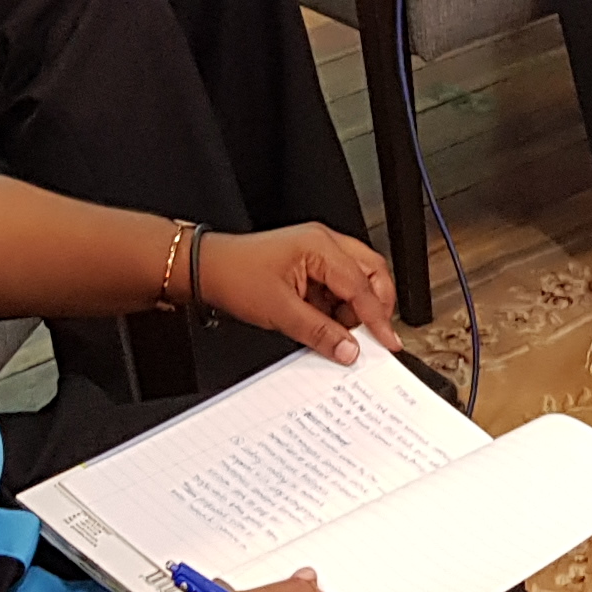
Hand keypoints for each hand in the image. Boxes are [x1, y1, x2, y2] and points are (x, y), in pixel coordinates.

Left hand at [191, 224, 401, 359]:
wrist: (204, 269)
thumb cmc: (234, 276)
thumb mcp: (280, 312)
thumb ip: (320, 331)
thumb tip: (349, 349)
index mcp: (321, 246)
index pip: (362, 286)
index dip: (377, 318)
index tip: (387, 342)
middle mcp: (324, 243)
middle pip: (371, 273)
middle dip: (376, 305)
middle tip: (372, 334)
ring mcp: (317, 250)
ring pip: (357, 278)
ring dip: (355, 306)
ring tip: (339, 330)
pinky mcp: (309, 263)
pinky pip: (338, 284)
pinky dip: (338, 305)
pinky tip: (326, 321)